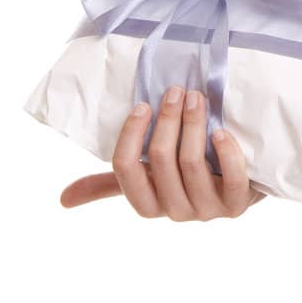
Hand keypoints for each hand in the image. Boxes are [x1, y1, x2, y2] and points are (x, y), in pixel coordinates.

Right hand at [58, 85, 266, 220]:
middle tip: (176, 90)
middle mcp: (174, 211)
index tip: (143, 105)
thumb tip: (62, 199)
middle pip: (159, 160)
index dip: (130, 134)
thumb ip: (113, 181)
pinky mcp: (237, 206)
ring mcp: (206, 210)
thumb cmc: (186, 175)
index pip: (124, 169)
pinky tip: (221, 131)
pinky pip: (232, 179)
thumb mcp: (149, 179)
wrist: (239, 188)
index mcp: (148, 204)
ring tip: (197, 97)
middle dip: (167, 119)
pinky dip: (226, 152)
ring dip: (193, 124)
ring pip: (191, 163)